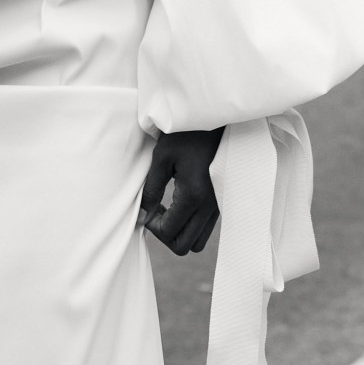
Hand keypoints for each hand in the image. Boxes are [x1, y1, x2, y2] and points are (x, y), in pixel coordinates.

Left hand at [140, 127, 222, 254]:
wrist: (214, 118)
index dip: (152, 226)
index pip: (170, 234)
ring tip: (168, 206)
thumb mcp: (162, 157)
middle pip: (185, 246)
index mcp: (193, 196)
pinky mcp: (221, 201)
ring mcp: (218, 205)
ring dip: (180, 230)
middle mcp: (210, 206)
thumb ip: (151, 190)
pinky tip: (181, 199)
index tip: (147, 205)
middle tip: (156, 209)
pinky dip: (191, 222)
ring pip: (198, 240)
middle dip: (166, 234)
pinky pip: (206, 227)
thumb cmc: (186, 134)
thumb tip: (142, 218)